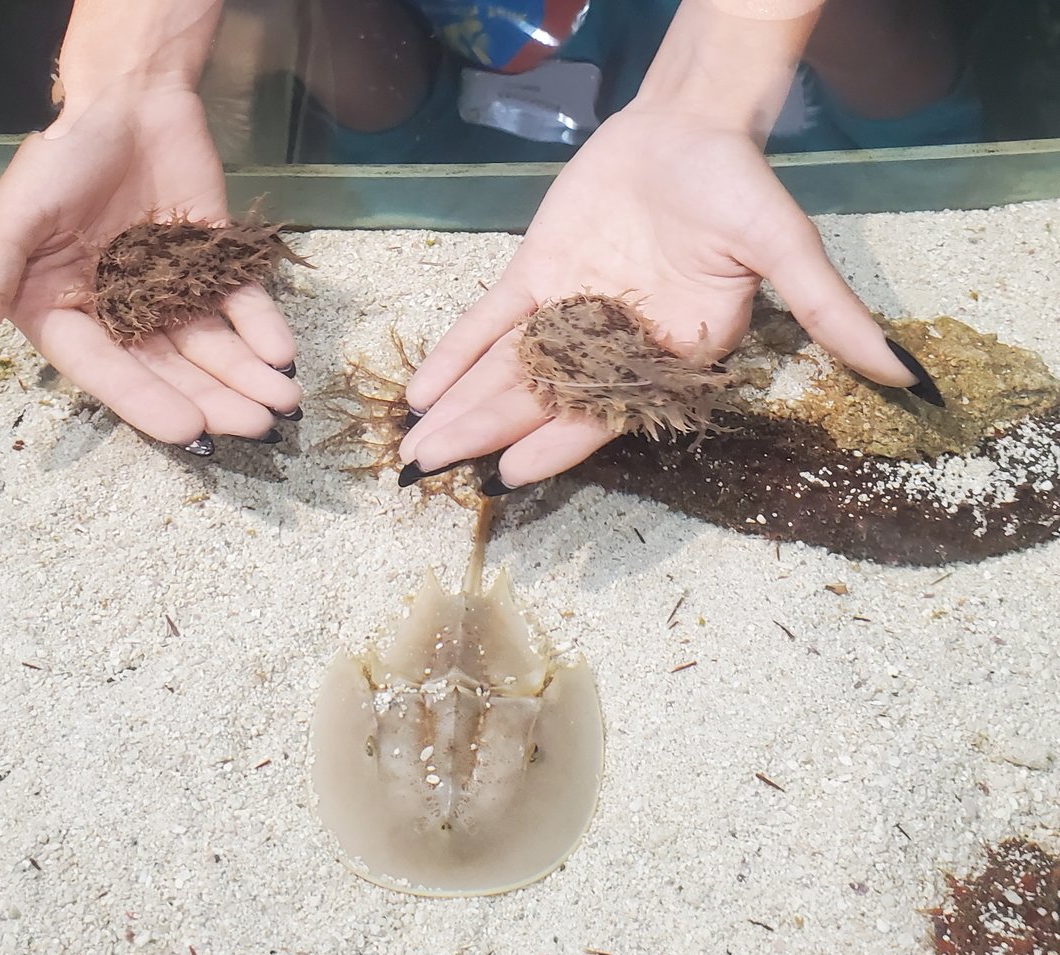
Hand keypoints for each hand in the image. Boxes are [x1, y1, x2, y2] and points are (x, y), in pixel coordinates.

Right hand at [0, 86, 299, 446]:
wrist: (125, 97)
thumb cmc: (58, 160)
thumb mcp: (7, 224)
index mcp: (67, 315)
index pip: (109, 372)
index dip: (148, 402)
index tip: (189, 430)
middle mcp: (121, 315)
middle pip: (172, 369)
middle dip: (216, 398)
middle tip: (257, 424)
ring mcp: (171, 292)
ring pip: (212, 346)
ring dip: (248, 376)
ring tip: (284, 400)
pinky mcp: (213, 266)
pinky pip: (241, 305)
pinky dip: (264, 329)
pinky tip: (283, 352)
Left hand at [399, 103, 924, 491]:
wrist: (692, 119)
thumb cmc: (742, 185)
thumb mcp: (786, 249)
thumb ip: (827, 311)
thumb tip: (903, 372)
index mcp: (668, 355)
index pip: (607, 410)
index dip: (558, 442)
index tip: (510, 474)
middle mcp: (612, 345)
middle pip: (541, 398)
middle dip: (484, 433)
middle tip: (429, 471)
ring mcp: (568, 313)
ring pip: (506, 368)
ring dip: (459, 405)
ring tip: (413, 446)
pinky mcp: (536, 276)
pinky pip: (488, 321)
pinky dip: (454, 351)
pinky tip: (420, 387)